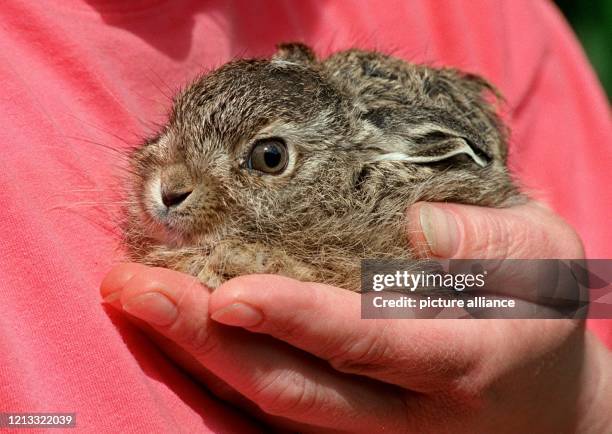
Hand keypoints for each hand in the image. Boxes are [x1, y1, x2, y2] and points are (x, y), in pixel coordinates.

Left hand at [100, 202, 610, 432]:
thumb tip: (417, 224)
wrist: (542, 401)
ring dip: (197, 356)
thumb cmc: (533, 316)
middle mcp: (404, 415)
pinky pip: (269, 411)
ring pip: (270, 407)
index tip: (227, 289)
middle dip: (208, 343)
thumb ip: (490, 241)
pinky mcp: (344, 433)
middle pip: (294, 390)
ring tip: (140, 297)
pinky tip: (177, 328)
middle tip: (136, 287)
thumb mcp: (542, 260)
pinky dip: (216, 371)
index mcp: (460, 361)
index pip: (368, 343)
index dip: (299, 319)